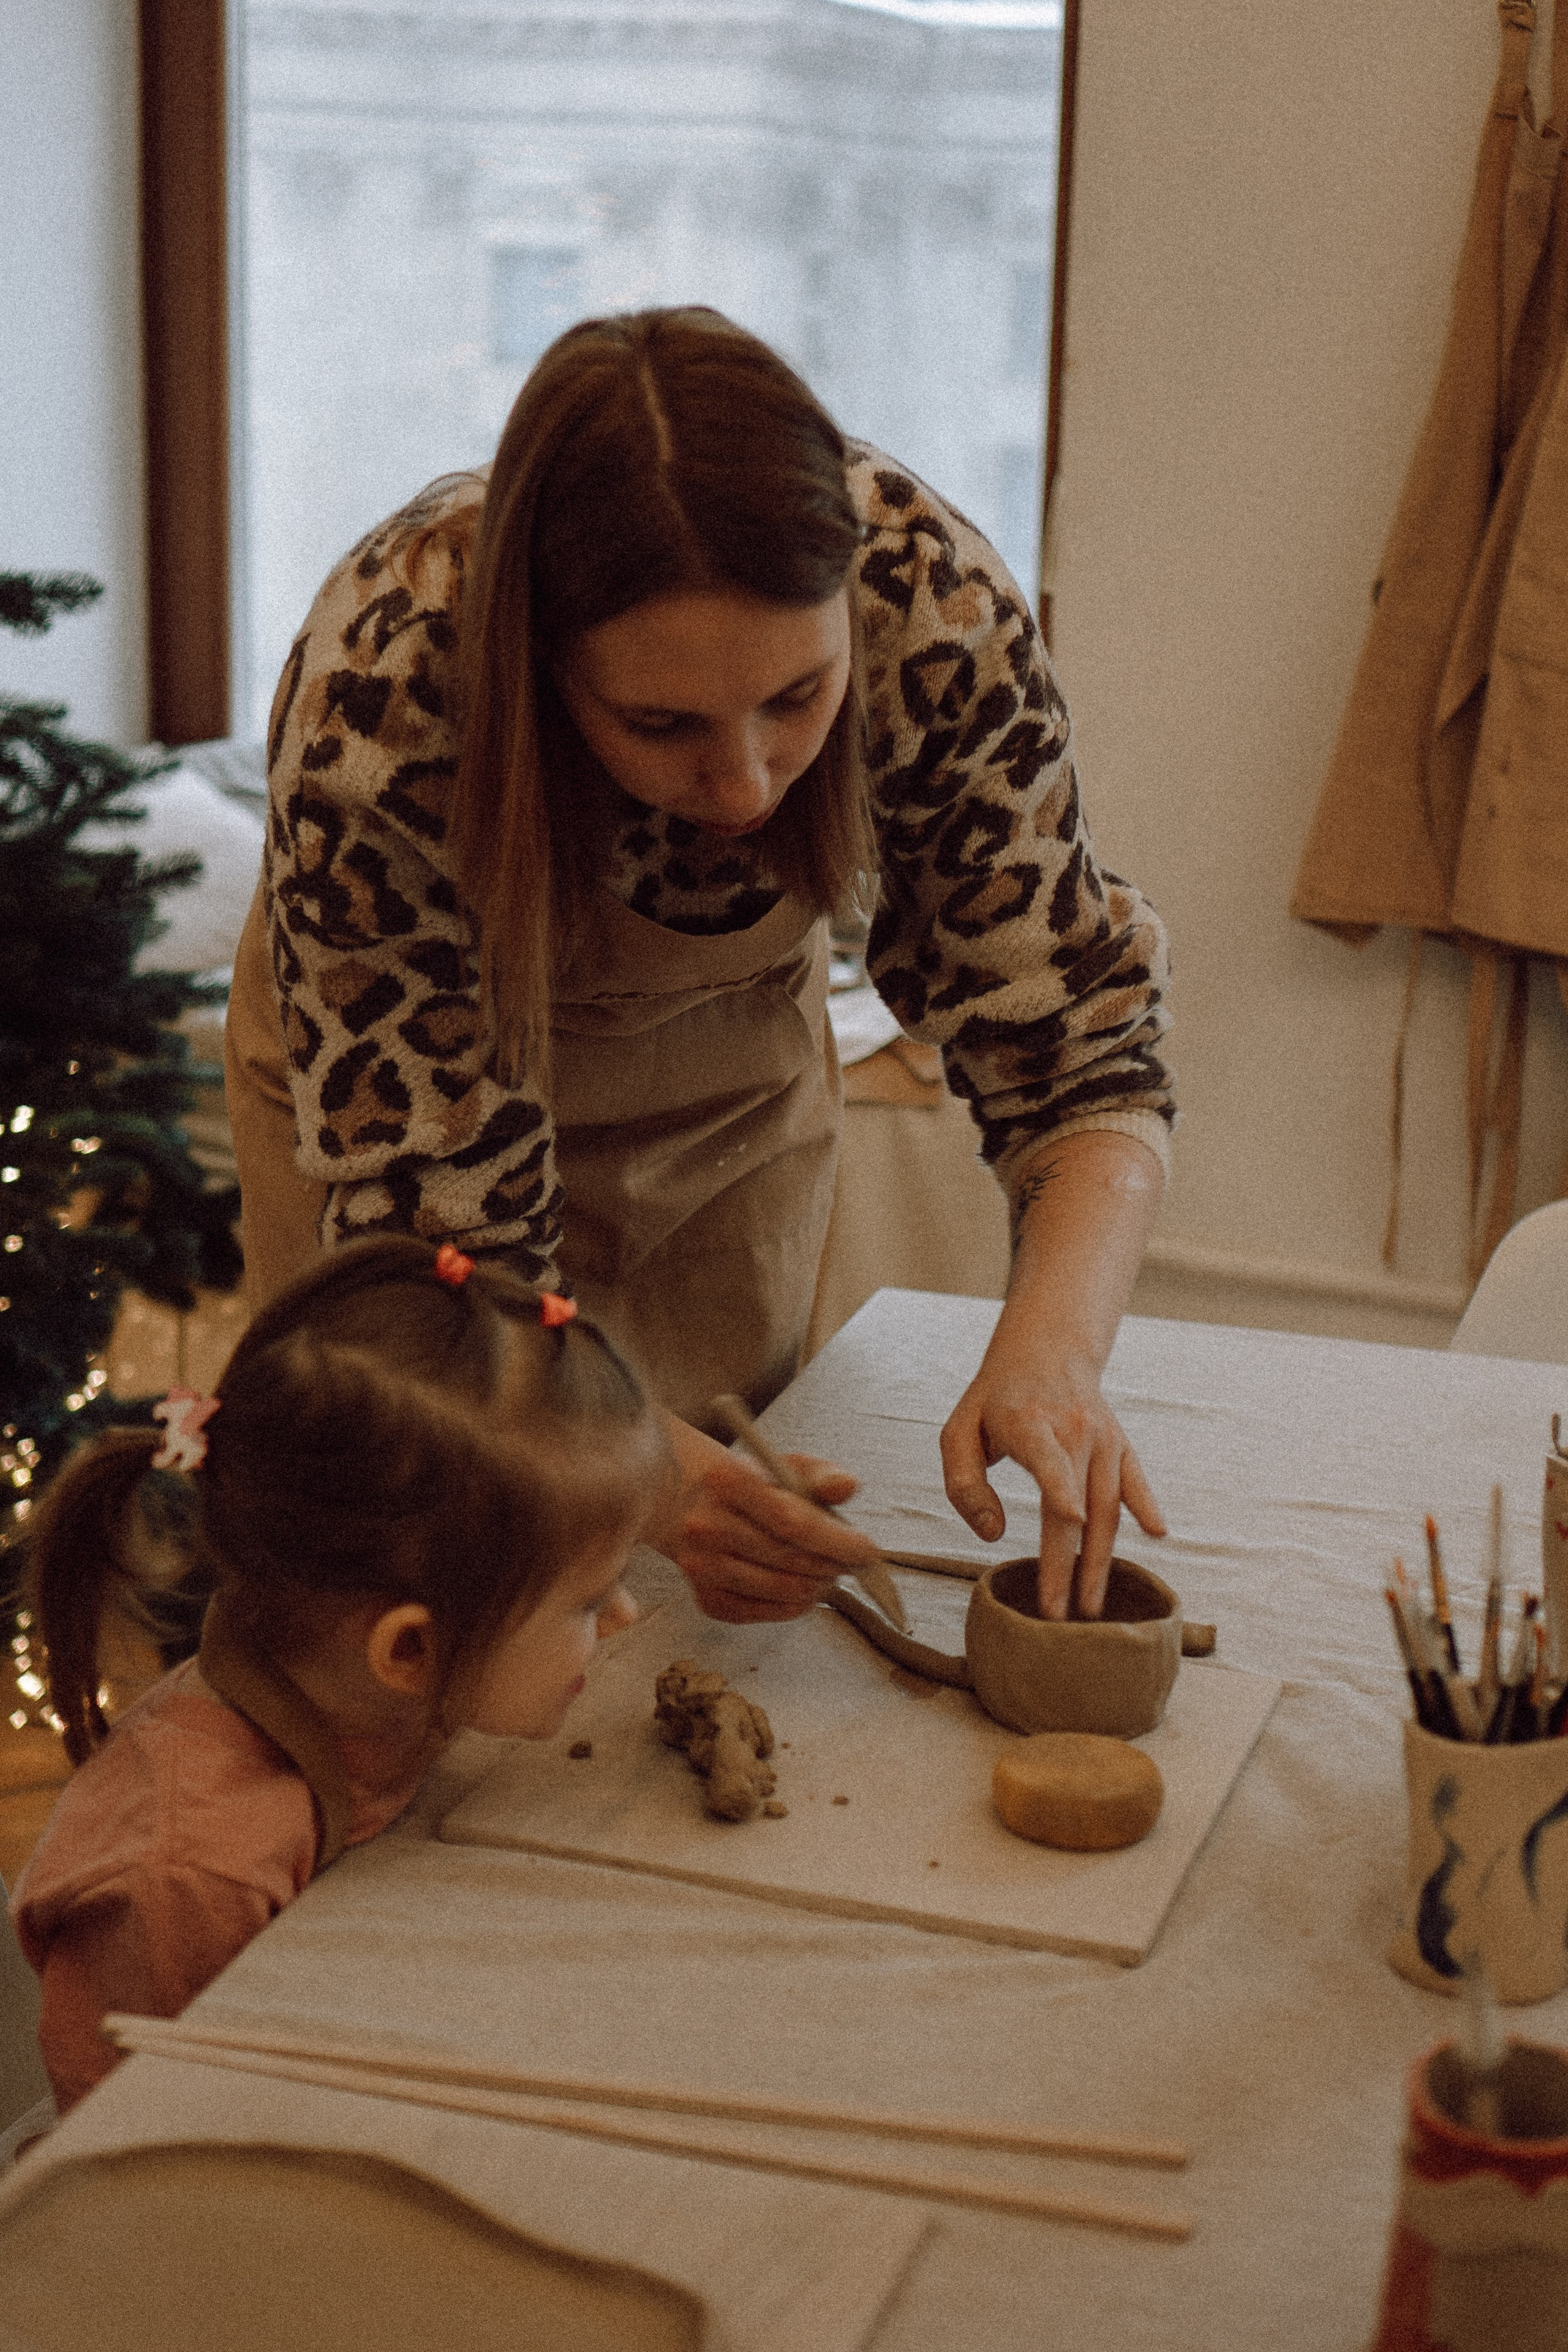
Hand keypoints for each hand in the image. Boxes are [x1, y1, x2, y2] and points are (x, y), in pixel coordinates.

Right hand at [666, 1452, 882, 1623]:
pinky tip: (805, 1589)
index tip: (867, 1550)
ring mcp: (700, 1567)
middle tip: (851, 1561)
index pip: (792, 1522)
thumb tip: (847, 1488)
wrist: (688, 1500)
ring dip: (817, 1586)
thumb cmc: (750, 1482)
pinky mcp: (705, 1599)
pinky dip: (793, 1606)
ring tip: (829, 1572)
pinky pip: (764, 1613)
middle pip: (789, 1560)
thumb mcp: (785, 1465)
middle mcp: (705, 1526)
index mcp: (726, 1481)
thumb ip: (822, 1474)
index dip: (837, 1541)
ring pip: (780, 1591)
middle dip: (832, 1564)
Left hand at [939, 1346, 1164, 1619]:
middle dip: (1071, 1562)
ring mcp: (1102, 1439)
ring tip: (1090, 1607)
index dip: (1061, 1489)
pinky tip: (1158, 1534)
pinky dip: (1147, 1506)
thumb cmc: (993, 1402)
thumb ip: (964, 1485)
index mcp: (1029, 1424)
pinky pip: (1135, 1481)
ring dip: (1101, 1559)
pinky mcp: (1120, 1445)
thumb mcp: (958, 1432)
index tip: (1072, 1522)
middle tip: (1062, 1614)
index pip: (1048, 1460)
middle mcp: (1073, 1431)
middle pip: (1078, 1503)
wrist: (1046, 1351)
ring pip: (1107, 1506)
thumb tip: (993, 1534)